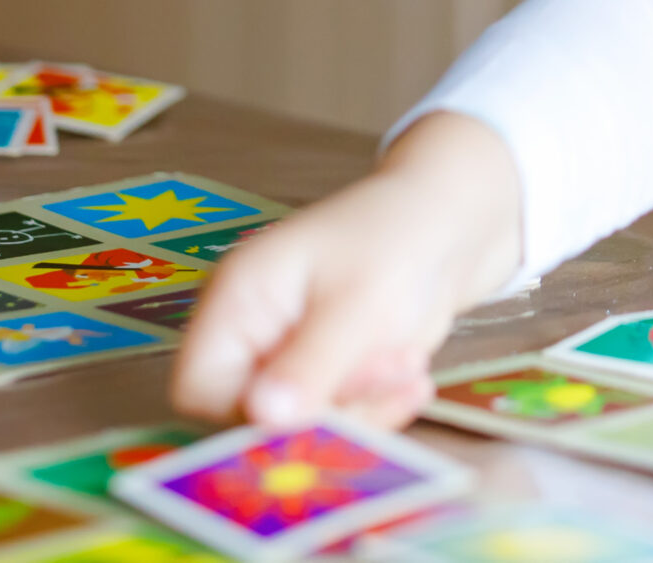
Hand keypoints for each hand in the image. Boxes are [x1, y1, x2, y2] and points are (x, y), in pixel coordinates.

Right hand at [171, 111, 522, 428]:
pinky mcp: (329, 379)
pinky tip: (415, 379)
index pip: (199, 387)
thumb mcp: (358, 300)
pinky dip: (378, 410)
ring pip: (302, 428)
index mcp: (239, 300)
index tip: (313, 412)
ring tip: (408, 364)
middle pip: (253, 417)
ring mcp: (291, 360)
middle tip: (387, 377)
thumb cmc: (396, 238)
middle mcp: (254, 336)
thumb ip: (311, 361)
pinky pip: (339, 422)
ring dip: (361, 411)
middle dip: (324, 412)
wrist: (453, 225)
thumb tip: (262, 420)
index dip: (244, 416)